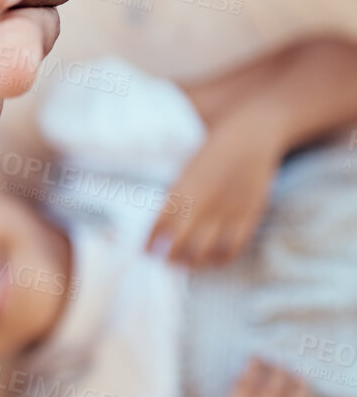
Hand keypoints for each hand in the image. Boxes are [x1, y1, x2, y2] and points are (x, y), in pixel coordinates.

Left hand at [148, 104, 281, 266]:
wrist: (251, 133)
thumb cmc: (213, 151)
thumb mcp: (189, 168)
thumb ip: (177, 195)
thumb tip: (161, 225)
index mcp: (185, 187)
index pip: (160, 223)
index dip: (150, 241)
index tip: (144, 250)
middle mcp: (205, 202)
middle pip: (180, 243)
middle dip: (168, 257)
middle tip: (162, 260)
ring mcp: (228, 210)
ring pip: (205, 251)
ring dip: (192, 262)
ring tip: (184, 263)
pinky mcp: (249, 215)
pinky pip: (233, 247)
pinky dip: (220, 259)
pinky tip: (212, 258)